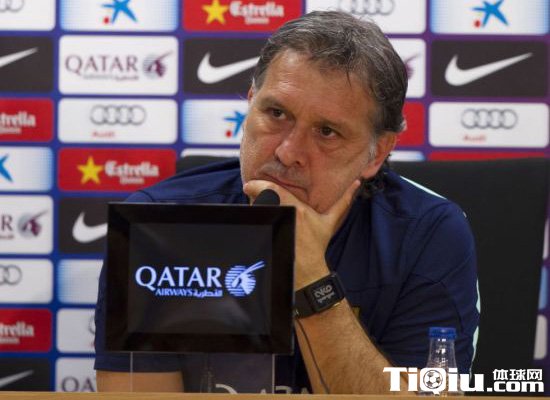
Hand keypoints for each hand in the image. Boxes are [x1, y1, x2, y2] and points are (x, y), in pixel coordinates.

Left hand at [243, 179, 359, 288]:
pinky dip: (255, 221)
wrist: (308, 269)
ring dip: (255, 211)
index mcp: (297, 209)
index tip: (248, 185)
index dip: (257, 185)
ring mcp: (274, 227)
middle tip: (254, 200)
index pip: (272, 189)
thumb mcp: (330, 221)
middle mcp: (284, 216)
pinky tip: (259, 225)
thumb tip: (357, 183)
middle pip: (261, 200)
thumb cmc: (317, 244)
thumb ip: (343, 201)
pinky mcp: (267, 237)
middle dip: (256, 199)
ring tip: (260, 215)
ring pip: (256, 211)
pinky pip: (256, 223)